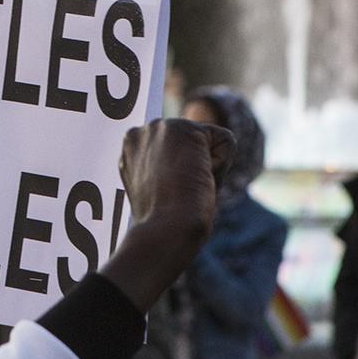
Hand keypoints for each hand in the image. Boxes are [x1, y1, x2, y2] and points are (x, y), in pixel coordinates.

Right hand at [99, 119, 234, 314]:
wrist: (165, 230)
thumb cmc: (161, 222)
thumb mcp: (155, 191)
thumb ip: (164, 170)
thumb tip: (193, 164)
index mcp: (131, 148)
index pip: (176, 151)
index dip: (179, 177)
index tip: (164, 195)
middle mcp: (140, 133)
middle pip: (193, 144)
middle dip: (193, 168)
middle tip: (176, 193)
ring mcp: (160, 128)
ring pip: (209, 142)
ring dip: (206, 168)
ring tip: (187, 187)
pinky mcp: (186, 129)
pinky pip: (226, 141)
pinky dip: (222, 165)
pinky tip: (199, 179)